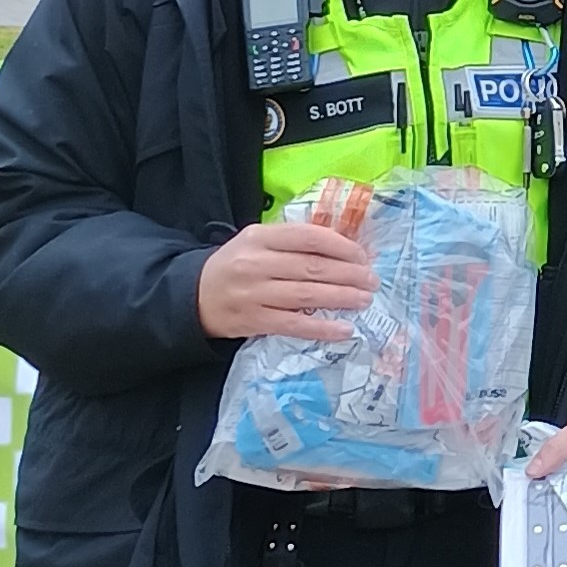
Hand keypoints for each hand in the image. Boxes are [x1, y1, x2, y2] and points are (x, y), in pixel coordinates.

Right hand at [196, 221, 374, 341]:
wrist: (193, 295)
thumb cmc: (237, 266)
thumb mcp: (258, 243)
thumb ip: (293, 242)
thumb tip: (345, 246)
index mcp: (259, 237)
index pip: (308, 237)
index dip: (341, 246)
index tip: (362, 256)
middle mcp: (256, 263)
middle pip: (312, 267)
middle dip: (349, 274)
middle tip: (372, 281)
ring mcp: (254, 293)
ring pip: (307, 295)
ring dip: (342, 298)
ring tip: (365, 300)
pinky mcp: (254, 320)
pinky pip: (295, 324)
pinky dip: (323, 327)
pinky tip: (345, 330)